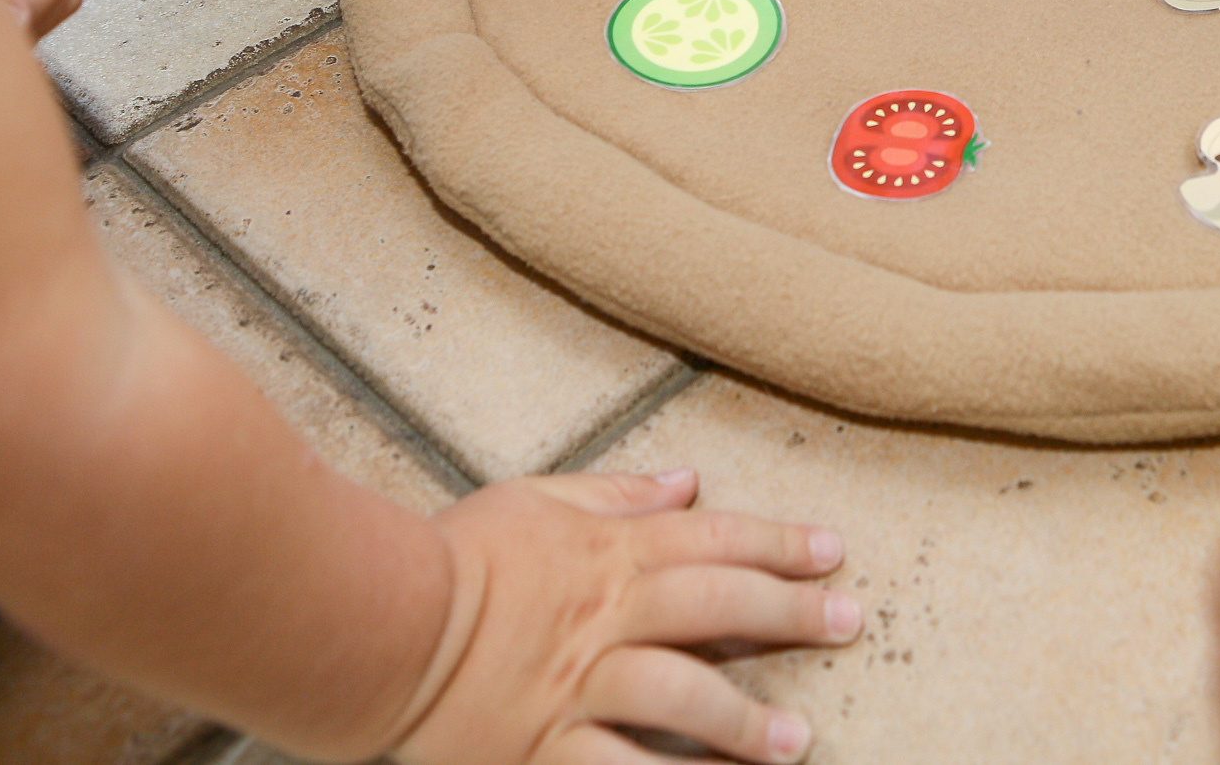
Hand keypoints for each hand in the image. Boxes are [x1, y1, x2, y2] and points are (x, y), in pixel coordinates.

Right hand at [395, 468, 857, 764]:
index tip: (833, 553)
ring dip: (742, 722)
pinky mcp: (540, 749)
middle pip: (713, 609)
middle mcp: (604, 619)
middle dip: (788, 615)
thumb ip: (615, 493)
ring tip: (797, 742)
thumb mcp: (535, 500)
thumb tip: (687, 481)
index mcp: (606, 556)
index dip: (778, 545)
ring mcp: (575, 688)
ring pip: (677, 699)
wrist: (370, 625)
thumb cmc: (451, 558)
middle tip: (849, 623)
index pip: (711, 541)